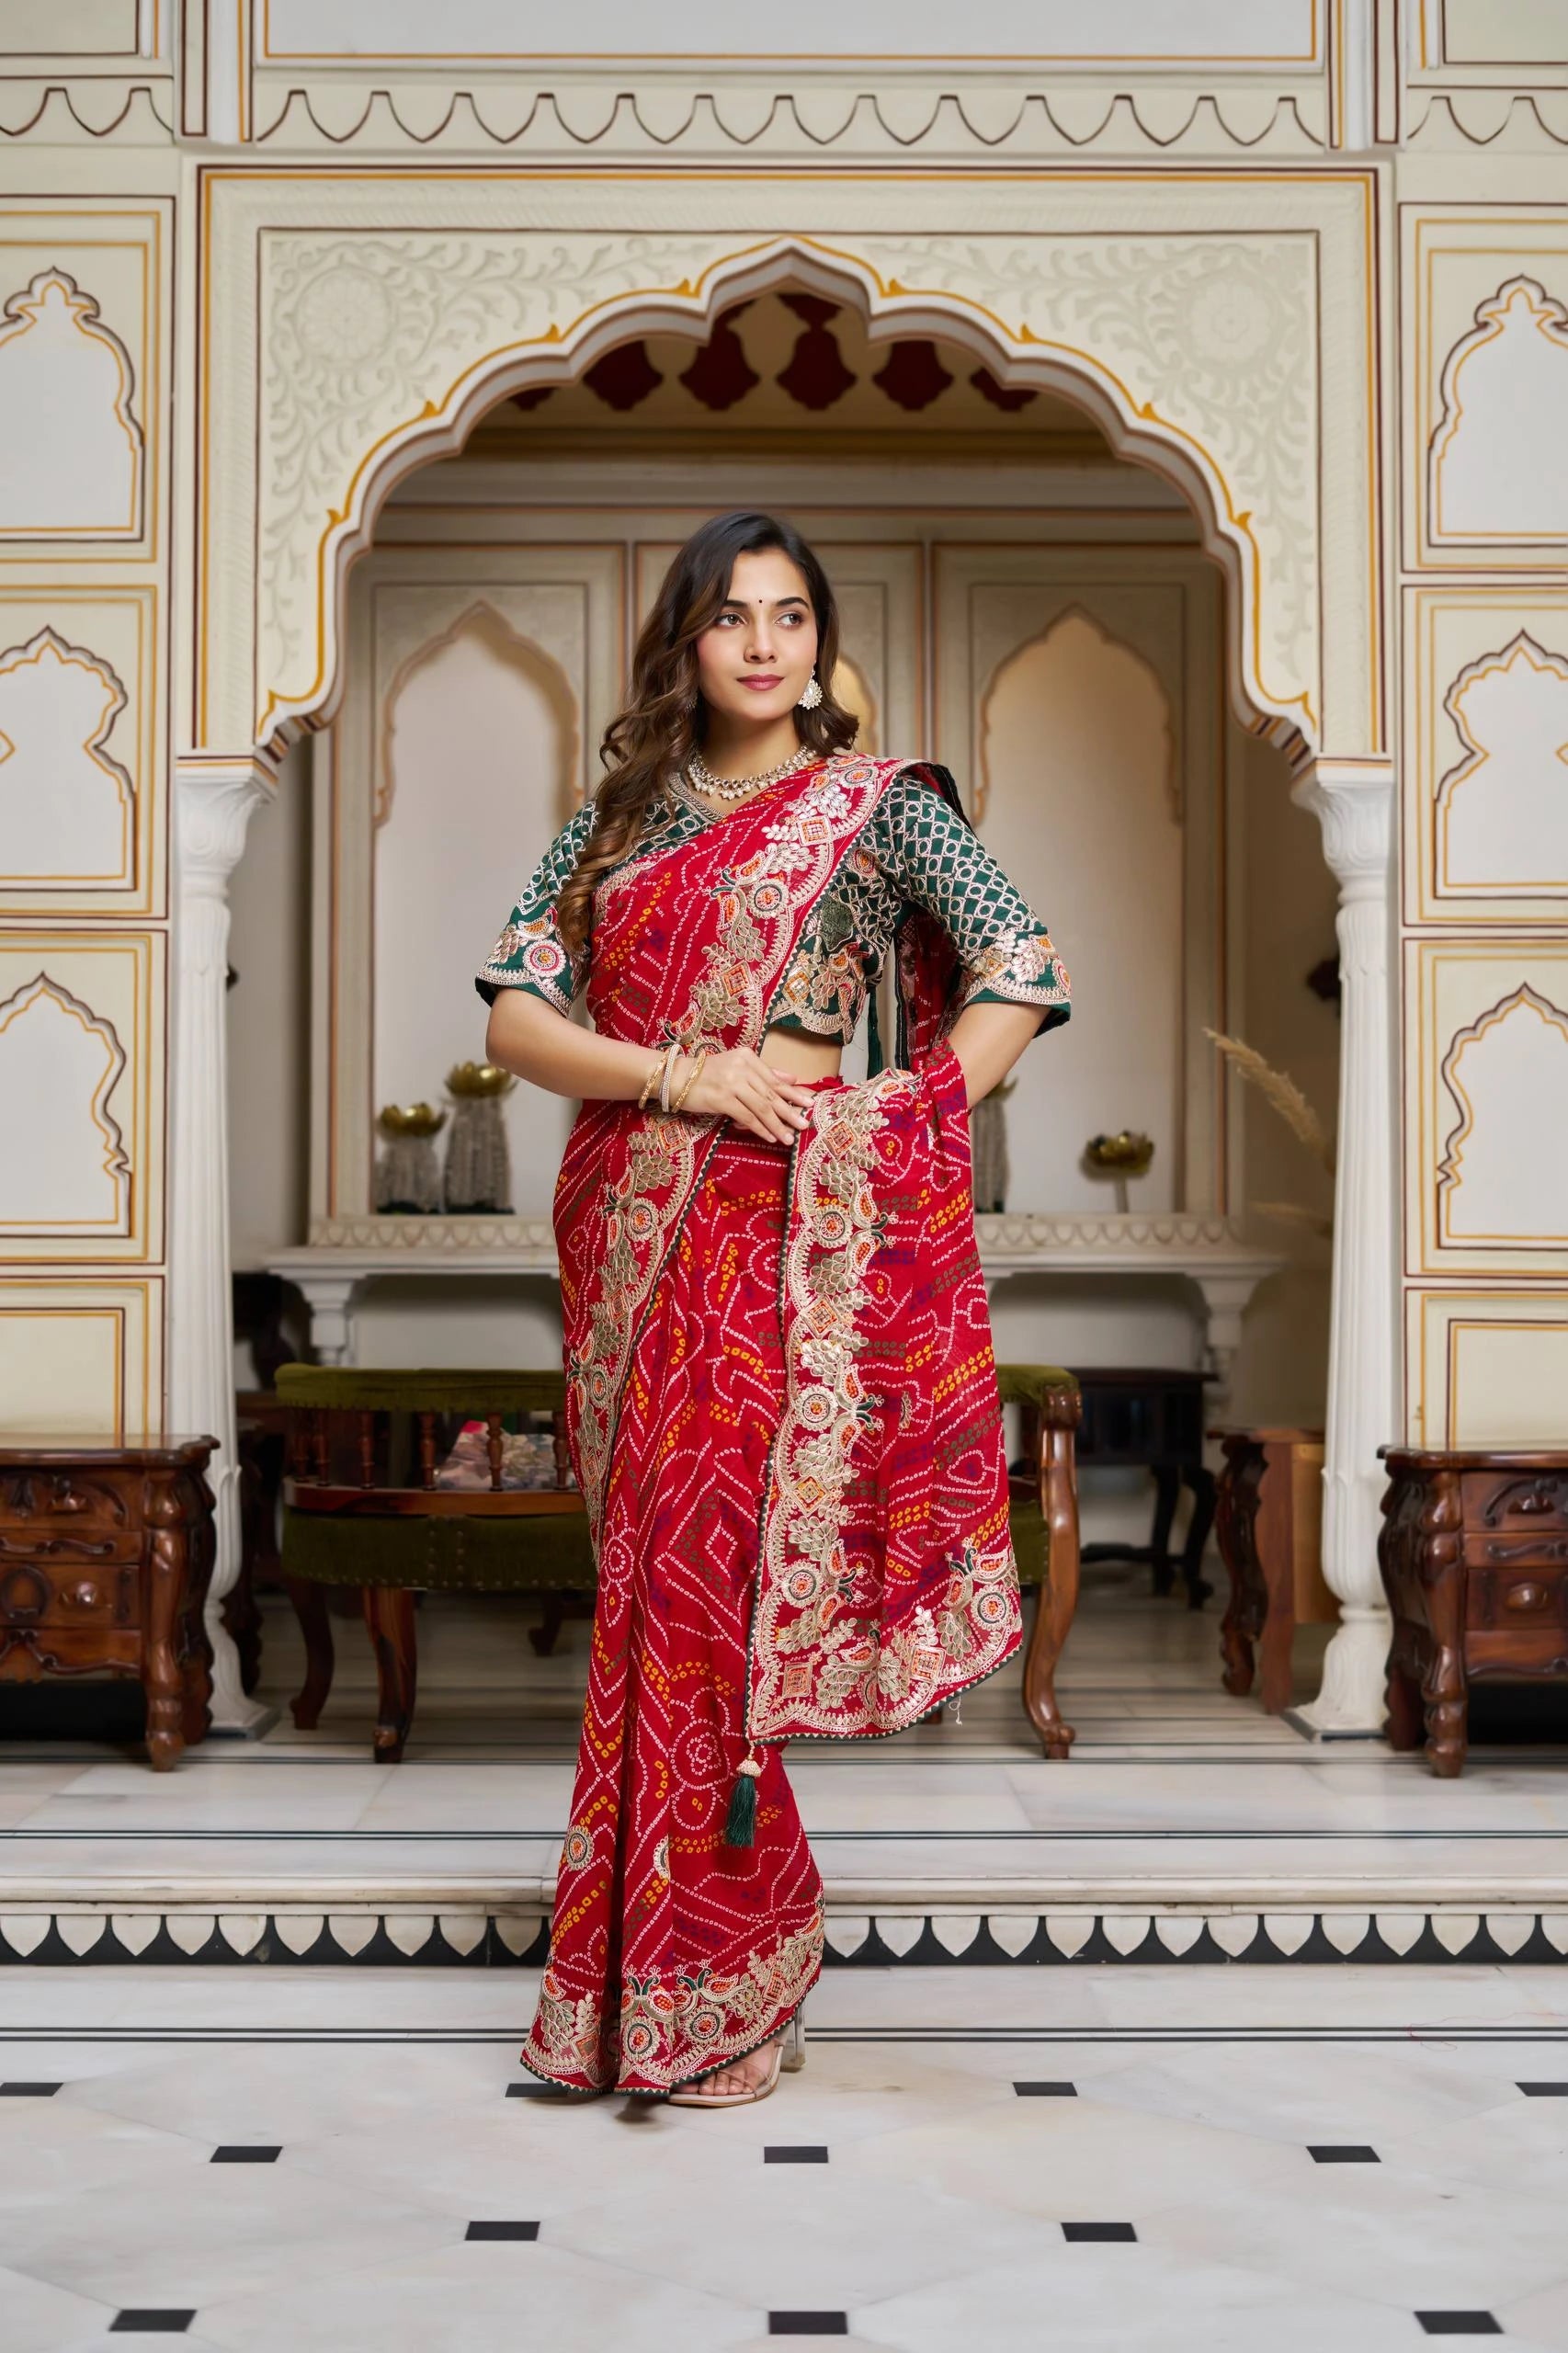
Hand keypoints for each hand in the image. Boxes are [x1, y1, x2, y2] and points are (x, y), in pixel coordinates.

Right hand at [680, 1047, 816, 1143]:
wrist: (676, 1077)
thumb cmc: (707, 1074)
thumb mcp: (736, 1067)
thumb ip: (764, 1073)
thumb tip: (792, 1079)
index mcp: (747, 1057)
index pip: (774, 1080)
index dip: (793, 1093)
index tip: (810, 1103)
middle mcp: (741, 1068)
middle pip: (771, 1094)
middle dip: (790, 1111)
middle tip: (804, 1124)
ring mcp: (731, 1083)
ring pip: (761, 1107)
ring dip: (777, 1124)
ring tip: (789, 1137)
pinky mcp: (722, 1098)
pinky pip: (747, 1116)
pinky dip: (760, 1128)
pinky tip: (770, 1136)